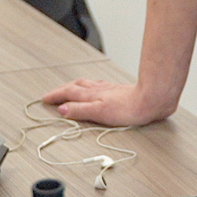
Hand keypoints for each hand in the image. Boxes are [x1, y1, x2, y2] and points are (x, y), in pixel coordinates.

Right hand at [41, 79, 174, 125]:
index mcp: (92, 95)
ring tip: (69, 90)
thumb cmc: (129, 108)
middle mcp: (99, 89)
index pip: (69, 93)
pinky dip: (89, 87)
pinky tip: (95, 90)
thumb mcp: (100, 112)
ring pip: (87, 85)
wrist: (151, 99)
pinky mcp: (118, 91)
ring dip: (74, 87)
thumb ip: (80, 110)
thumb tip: (62, 109)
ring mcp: (109, 89)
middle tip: (52, 95)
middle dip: (62, 90)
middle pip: (76, 86)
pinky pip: (97, 86)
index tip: (44, 99)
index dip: (56, 96)